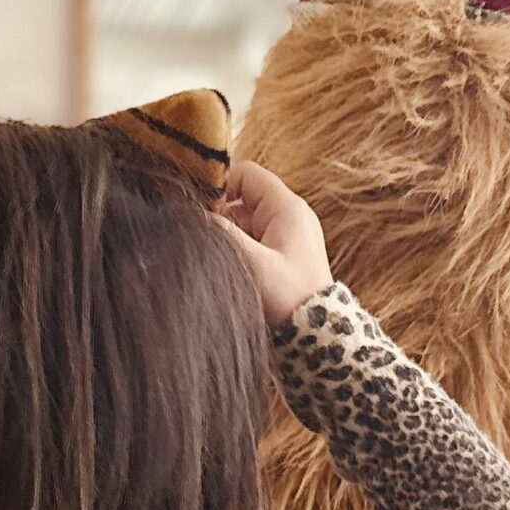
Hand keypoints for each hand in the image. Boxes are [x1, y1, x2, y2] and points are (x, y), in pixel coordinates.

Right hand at [215, 161, 332, 321]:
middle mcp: (291, 215)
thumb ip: (220, 233)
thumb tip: (192, 215)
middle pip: (244, 198)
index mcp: (287, 207)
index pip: (246, 174)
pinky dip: (241, 250)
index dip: (220, 186)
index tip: (201, 211)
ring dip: (230, 236)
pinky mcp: (287, 255)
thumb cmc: (289, 298)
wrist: (318, 335)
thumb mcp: (250, 262)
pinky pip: (256, 240)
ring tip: (225, 261)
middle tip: (210, 241)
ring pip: (247, 221)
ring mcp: (290, 235)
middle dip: (222, 216)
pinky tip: (236, 271)